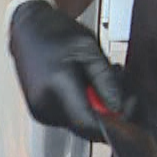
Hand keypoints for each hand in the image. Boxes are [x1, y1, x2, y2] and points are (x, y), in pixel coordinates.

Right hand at [8, 0, 129, 141]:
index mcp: (57, 85)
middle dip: (106, 113)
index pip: (90, 124)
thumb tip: (119, 108)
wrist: (28, 29)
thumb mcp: (90, 50)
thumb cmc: (56, 34)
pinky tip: (82, 87)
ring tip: (96, 82)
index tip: (127, 111)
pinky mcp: (39, 112)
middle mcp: (44, 103)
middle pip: (86, 127)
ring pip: (79, 124)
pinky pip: (69, 119)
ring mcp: (39, 111)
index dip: (114, 125)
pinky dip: (81, 107)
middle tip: (118, 88)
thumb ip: (107, 81)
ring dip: (94, 109)